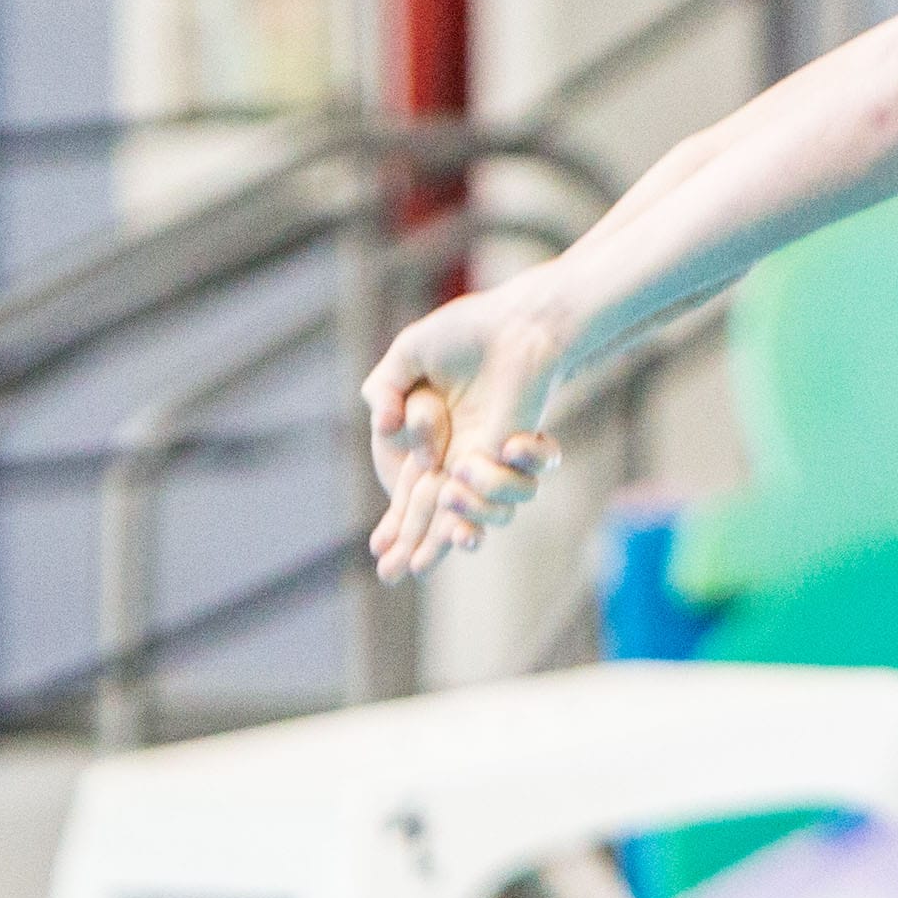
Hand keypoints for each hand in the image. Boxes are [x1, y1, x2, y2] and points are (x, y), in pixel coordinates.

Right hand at [362, 281, 568, 581]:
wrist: (518, 322)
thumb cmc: (468, 330)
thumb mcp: (409, 353)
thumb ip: (384, 386)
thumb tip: (383, 425)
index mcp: (431, 436)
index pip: (408, 490)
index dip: (395, 520)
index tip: (379, 549)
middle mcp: (457, 452)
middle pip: (431, 512)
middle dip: (412, 545)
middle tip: (390, 575)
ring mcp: (482, 454)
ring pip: (464, 511)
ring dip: (443, 533)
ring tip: (423, 561)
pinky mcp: (504, 451)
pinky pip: (490, 491)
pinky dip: (474, 508)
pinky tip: (463, 524)